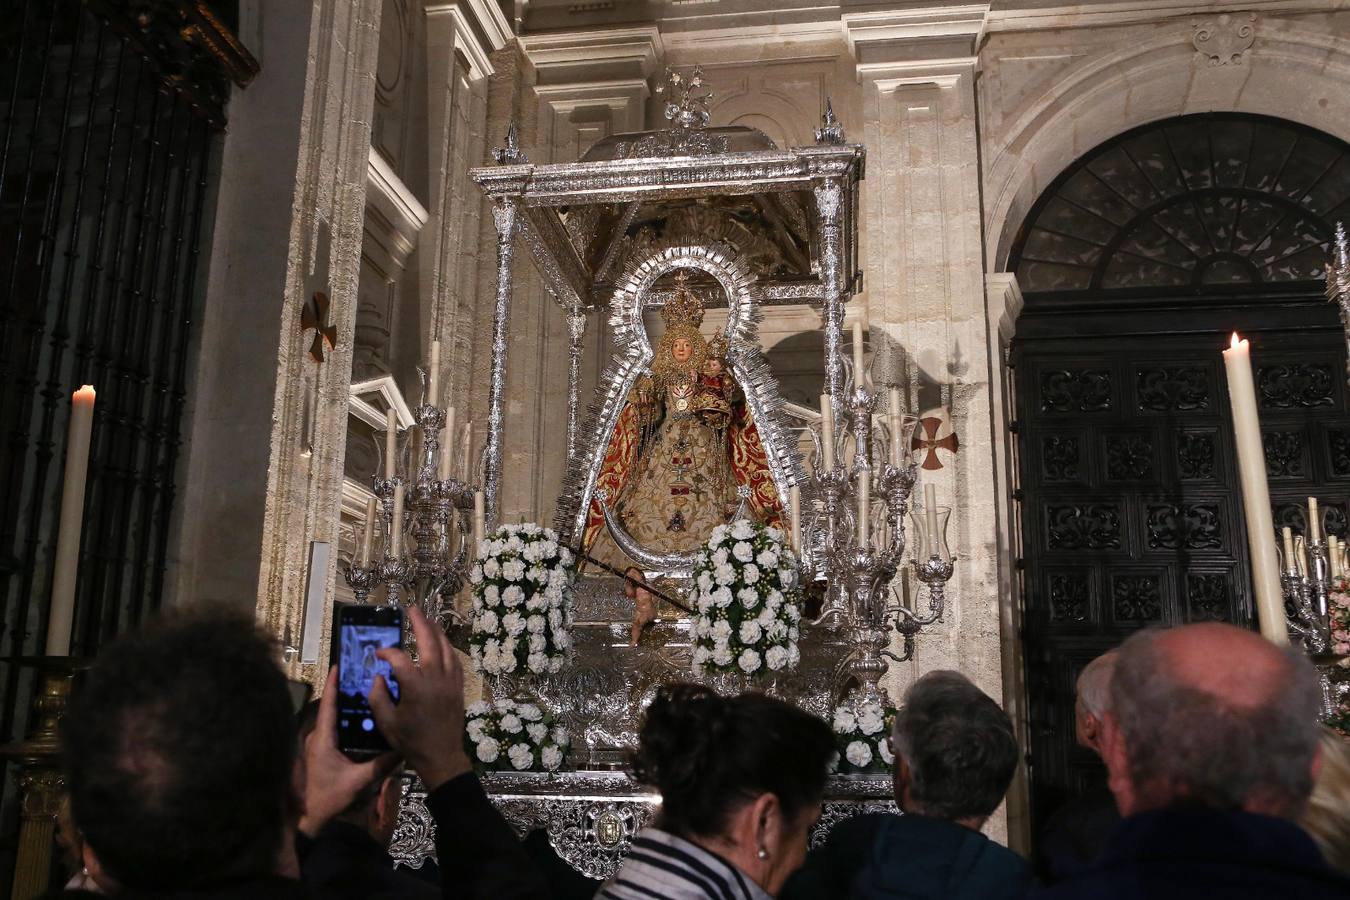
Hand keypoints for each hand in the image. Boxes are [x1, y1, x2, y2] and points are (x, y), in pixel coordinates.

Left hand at [299, 667, 396, 836]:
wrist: (308, 818)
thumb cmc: (328, 797)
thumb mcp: (358, 781)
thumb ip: (381, 765)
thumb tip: (403, 750)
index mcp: (323, 738)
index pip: (327, 705)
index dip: (332, 684)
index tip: (338, 664)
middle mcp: (317, 737)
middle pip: (330, 707)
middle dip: (343, 690)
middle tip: (362, 674)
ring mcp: (317, 744)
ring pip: (332, 718)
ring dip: (345, 705)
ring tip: (365, 691)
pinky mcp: (321, 752)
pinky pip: (333, 728)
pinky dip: (345, 719)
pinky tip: (361, 718)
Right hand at [369, 606, 472, 791]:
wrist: (441, 756)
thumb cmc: (411, 742)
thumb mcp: (386, 722)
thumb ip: (378, 696)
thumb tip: (378, 676)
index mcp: (415, 687)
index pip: (399, 659)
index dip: (387, 652)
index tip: (378, 654)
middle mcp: (435, 679)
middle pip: (429, 643)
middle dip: (420, 624)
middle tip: (412, 610)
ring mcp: (450, 682)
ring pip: (447, 649)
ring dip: (437, 632)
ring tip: (427, 621)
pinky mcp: (458, 687)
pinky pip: (455, 661)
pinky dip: (448, 648)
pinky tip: (442, 644)